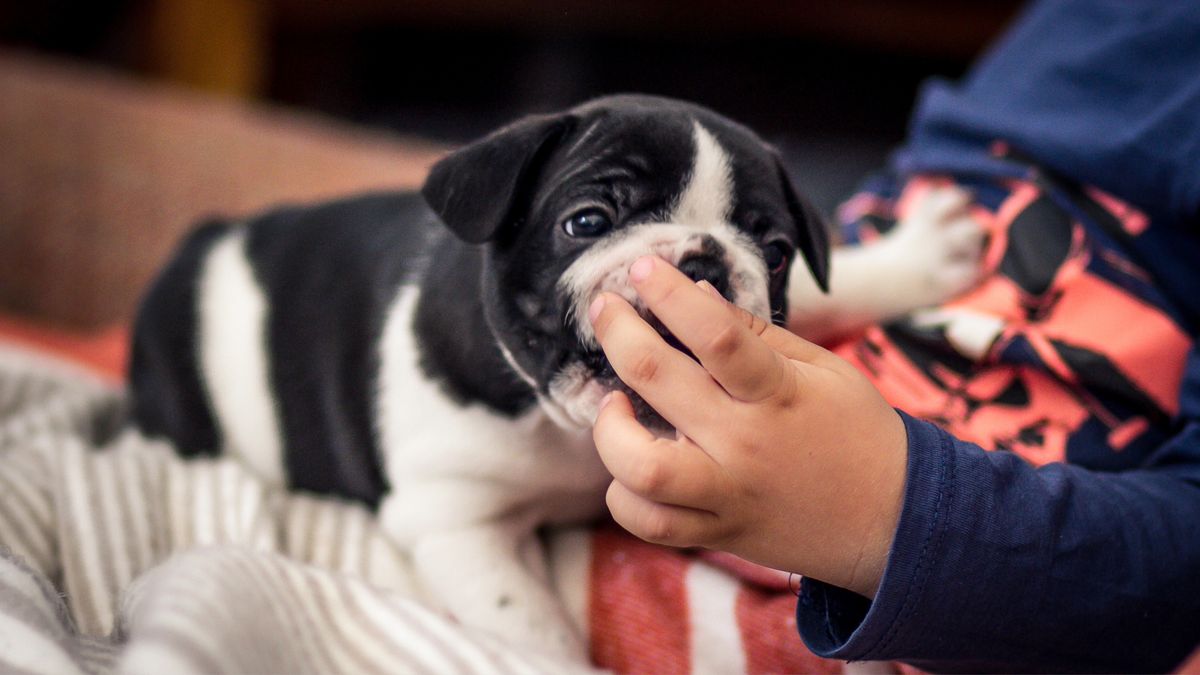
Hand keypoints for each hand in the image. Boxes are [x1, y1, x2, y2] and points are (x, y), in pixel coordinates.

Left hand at [588, 256, 907, 597]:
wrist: (895, 522)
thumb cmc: (856, 432)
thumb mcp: (824, 369)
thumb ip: (757, 333)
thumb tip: (695, 292)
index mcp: (778, 393)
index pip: (716, 334)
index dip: (671, 295)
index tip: (644, 268)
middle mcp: (746, 442)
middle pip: (658, 381)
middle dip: (618, 331)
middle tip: (605, 308)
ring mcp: (727, 492)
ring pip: (641, 467)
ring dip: (610, 427)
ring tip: (614, 400)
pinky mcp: (716, 532)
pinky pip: (648, 523)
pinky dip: (622, 495)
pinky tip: (627, 463)